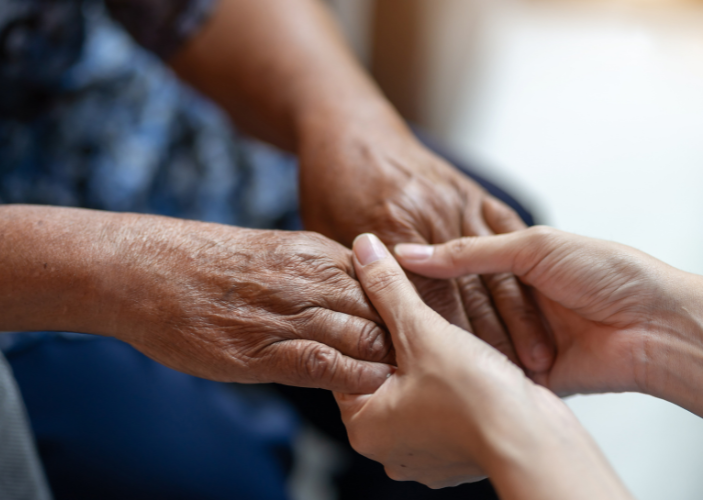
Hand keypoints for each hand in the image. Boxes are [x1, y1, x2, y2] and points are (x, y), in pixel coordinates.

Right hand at [103, 217, 394, 392]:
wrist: (145, 269)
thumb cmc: (203, 264)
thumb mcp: (270, 252)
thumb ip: (312, 274)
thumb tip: (346, 301)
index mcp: (315, 252)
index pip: (384, 282)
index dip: (404, 309)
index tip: (413, 331)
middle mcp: (310, 279)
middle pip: (384, 310)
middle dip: (405, 339)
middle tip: (422, 364)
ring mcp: (287, 313)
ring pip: (364, 336)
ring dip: (386, 362)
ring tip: (403, 384)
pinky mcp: (262, 350)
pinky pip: (325, 364)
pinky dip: (353, 378)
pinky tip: (366, 389)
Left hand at [298, 121, 551, 373]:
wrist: (351, 127)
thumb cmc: (332, 185)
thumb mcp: (327, 235)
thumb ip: (352, 277)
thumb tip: (365, 331)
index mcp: (390, 227)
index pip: (425, 299)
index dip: (449, 346)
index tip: (467, 384)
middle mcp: (429, 214)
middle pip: (466, 290)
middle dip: (492, 342)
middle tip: (514, 385)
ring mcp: (455, 201)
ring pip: (494, 268)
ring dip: (520, 319)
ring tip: (540, 362)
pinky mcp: (474, 194)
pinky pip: (508, 238)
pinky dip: (523, 275)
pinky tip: (539, 308)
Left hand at [336, 234, 630, 499]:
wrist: (537, 444)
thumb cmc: (476, 399)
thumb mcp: (422, 331)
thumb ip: (389, 288)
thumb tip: (363, 248)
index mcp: (364, 426)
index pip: (349, 363)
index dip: (366, 325)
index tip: (381, 299)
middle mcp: (388, 447)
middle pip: (383, 375)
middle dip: (400, 343)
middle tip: (412, 312)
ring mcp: (424, 453)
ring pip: (416, 389)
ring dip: (427, 360)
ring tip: (440, 331)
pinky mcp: (458, 452)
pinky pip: (444, 405)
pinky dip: (451, 382)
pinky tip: (464, 360)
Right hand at [394, 225, 700, 399]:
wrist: (656, 327)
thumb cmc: (610, 273)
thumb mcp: (534, 247)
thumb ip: (469, 252)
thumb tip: (412, 253)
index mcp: (517, 261)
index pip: (456, 264)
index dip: (422, 268)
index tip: (385, 271)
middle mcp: (515, 300)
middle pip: (459, 305)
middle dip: (429, 308)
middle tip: (385, 311)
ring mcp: (520, 338)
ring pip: (470, 340)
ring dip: (448, 339)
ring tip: (403, 339)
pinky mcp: (528, 374)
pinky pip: (490, 371)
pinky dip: (471, 368)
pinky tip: (439, 364)